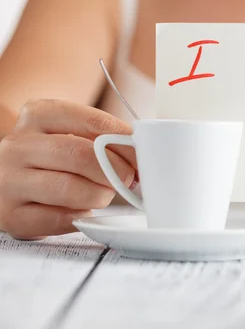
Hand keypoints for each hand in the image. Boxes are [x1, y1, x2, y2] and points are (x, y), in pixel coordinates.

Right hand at [0, 99, 135, 239]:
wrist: (11, 181)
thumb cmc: (53, 158)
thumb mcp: (72, 135)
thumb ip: (103, 138)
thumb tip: (141, 153)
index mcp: (38, 115)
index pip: (92, 122)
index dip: (124, 141)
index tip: (142, 155)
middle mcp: (18, 145)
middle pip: (79, 155)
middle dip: (115, 170)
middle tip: (129, 179)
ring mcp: (9, 180)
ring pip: (68, 188)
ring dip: (100, 195)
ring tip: (105, 195)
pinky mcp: (10, 214)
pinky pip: (56, 218)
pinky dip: (80, 216)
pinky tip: (84, 210)